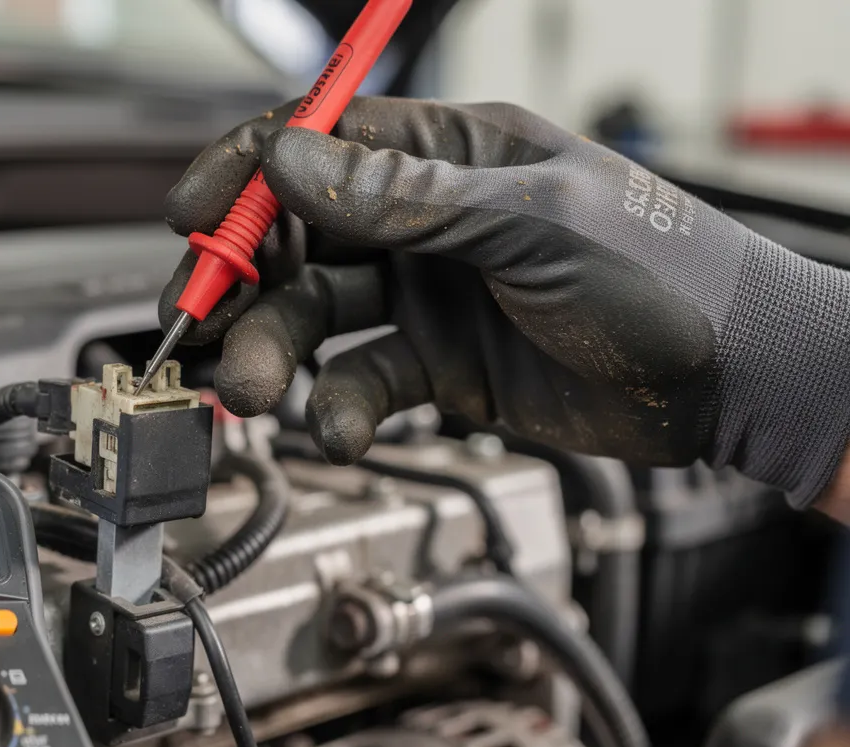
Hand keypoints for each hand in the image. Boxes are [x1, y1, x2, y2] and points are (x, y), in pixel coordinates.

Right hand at [160, 97, 849, 506]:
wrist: (730, 381)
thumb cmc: (662, 272)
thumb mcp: (531, 222)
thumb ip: (405, 197)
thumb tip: (291, 161)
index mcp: (448, 156)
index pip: (319, 144)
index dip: (244, 176)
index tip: (191, 218)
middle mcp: (426, 222)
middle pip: (297, 240)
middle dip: (243, 283)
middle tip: (205, 325)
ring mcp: (429, 295)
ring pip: (318, 318)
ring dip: (277, 353)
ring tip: (262, 390)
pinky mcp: (440, 367)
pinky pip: (362, 382)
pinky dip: (339, 408)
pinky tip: (340, 426)